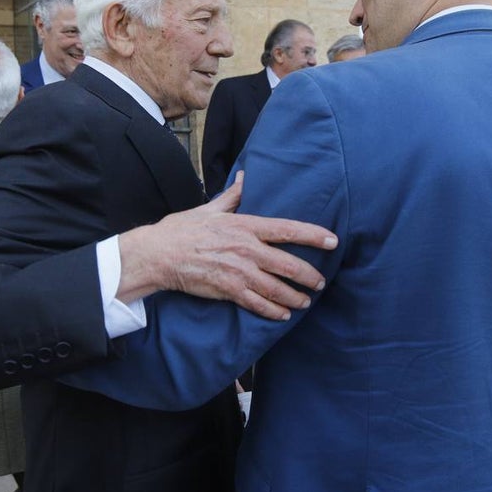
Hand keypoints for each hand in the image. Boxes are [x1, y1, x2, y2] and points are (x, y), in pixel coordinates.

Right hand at [116, 172, 335, 319]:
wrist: (159, 254)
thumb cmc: (183, 230)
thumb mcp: (210, 208)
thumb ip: (233, 196)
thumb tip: (245, 177)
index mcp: (245, 225)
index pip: (287, 230)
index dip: (313, 235)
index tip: (332, 241)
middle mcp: (247, 248)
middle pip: (289, 264)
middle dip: (309, 276)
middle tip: (320, 283)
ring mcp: (239, 271)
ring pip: (277, 288)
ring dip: (295, 297)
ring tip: (305, 302)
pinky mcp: (228, 290)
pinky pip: (258, 304)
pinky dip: (273, 311)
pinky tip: (283, 314)